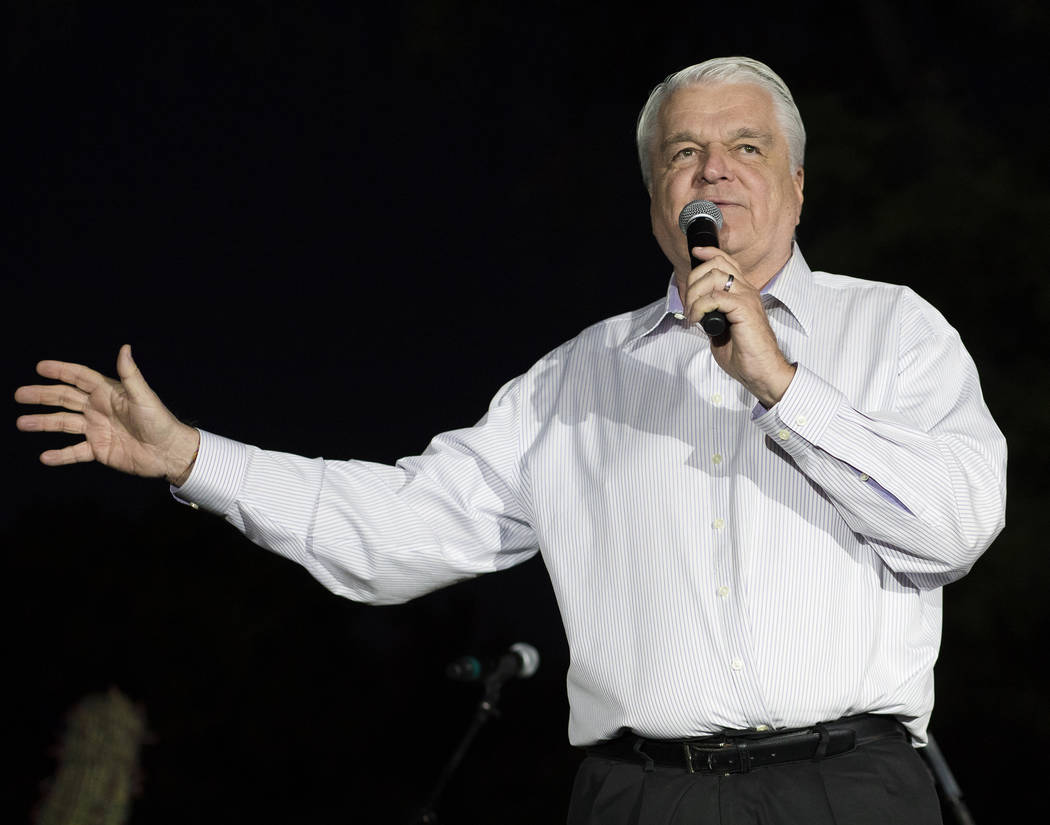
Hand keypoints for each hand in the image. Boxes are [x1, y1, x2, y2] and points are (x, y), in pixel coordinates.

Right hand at [15, 345, 199, 484]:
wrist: (169, 452)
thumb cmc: (160, 421)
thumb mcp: (144, 397)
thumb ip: (130, 375)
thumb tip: (125, 348)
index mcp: (108, 393)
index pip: (79, 377)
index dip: (61, 371)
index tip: (40, 367)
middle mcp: (99, 409)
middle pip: (65, 399)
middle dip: (42, 396)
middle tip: (19, 394)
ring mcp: (97, 429)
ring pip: (64, 424)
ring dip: (43, 423)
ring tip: (21, 423)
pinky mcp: (99, 450)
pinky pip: (75, 452)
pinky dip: (60, 455)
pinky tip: (44, 457)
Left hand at [683, 247, 795, 406]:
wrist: (761, 371)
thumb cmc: (744, 354)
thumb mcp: (722, 329)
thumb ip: (712, 314)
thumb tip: (697, 309)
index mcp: (743, 293)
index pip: (727, 261)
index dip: (709, 253)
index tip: (694, 253)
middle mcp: (747, 291)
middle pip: (715, 265)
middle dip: (692, 281)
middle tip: (688, 304)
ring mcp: (747, 298)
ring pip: (713, 276)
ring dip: (694, 294)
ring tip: (693, 315)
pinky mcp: (744, 310)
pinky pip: (715, 297)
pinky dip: (700, 307)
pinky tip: (699, 320)